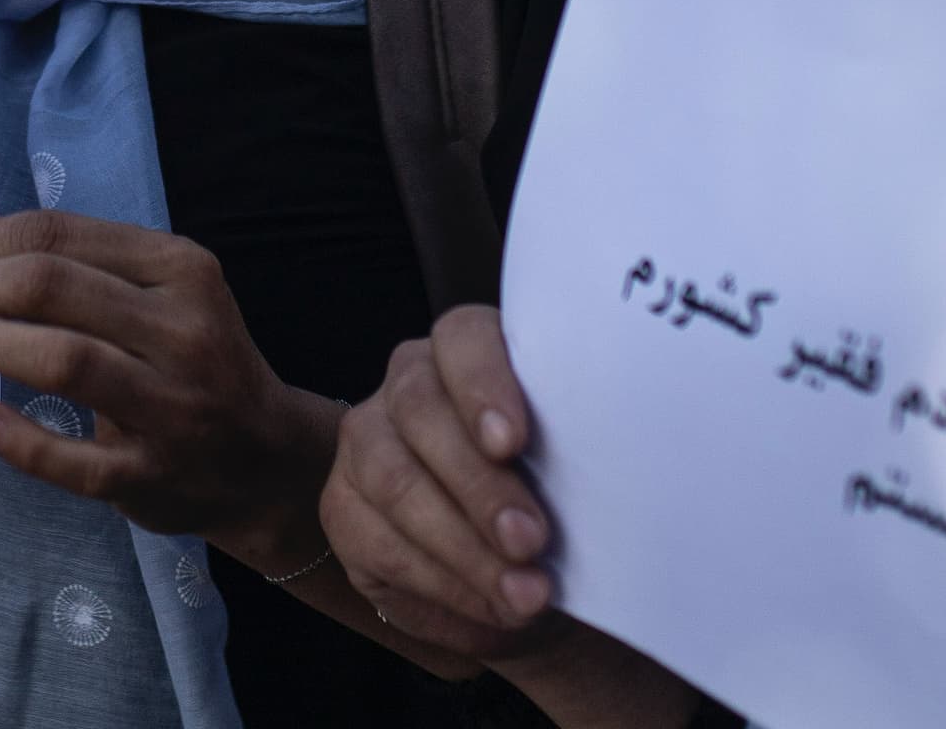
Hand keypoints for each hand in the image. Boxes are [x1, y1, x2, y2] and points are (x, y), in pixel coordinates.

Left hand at [0, 210, 339, 564]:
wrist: (266, 462)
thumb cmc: (192, 363)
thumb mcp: (167, 296)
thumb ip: (92, 272)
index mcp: (181, 270)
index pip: (62, 236)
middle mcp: (182, 330)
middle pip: (53, 288)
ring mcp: (171, 407)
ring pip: (63, 359)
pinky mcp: (151, 476)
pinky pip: (71, 459)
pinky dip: (17, 436)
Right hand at [323, 305, 571, 663]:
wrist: (522, 567)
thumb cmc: (557, 498)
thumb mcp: (574, 469)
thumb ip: (573, 455)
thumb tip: (602, 478)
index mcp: (470, 353)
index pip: (463, 339)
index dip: (483, 384)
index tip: (512, 440)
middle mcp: (407, 384)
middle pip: (422, 411)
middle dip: (478, 484)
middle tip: (530, 539)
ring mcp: (366, 442)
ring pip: (395, 480)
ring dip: (464, 545)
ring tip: (523, 593)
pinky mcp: (343, 507)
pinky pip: (383, 543)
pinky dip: (446, 583)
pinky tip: (492, 606)